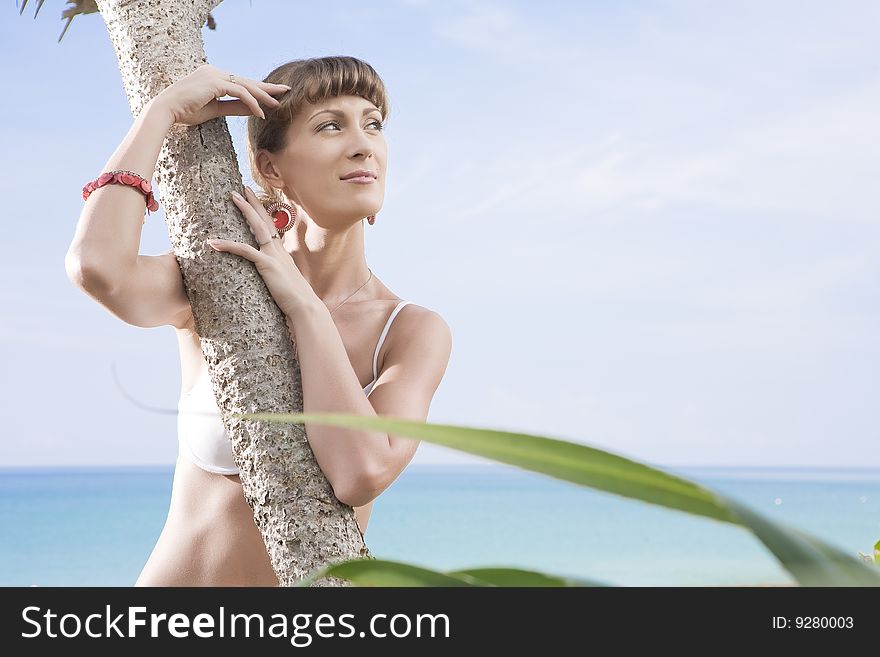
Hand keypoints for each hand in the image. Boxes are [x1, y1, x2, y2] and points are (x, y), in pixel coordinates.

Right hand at [153, 64, 290, 126]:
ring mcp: (214, 75)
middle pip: (247, 80)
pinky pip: (239, 92)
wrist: (166, 110)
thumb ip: (235, 107)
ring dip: (263, 97)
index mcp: (213, 76)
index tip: (274, 94)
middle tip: (286, 91)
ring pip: (245, 85)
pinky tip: (260, 112)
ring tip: (277, 106)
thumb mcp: (215, 110)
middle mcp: (215, 71)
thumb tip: (254, 110)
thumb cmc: (187, 111)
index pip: (241, 82)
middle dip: (267, 87)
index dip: (259, 89)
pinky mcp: (214, 82)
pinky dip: (252, 102)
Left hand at [206, 187, 318, 318]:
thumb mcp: (284, 283)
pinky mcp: (267, 264)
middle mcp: (278, 250)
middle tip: (241, 189)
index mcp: (281, 253)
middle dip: (253, 202)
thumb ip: (276, 276)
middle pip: (264, 219)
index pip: (270, 227)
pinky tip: (213, 242)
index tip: (253, 200)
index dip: (261, 212)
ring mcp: (273, 255)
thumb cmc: (295, 299)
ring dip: (244, 210)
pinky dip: (228, 245)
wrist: (305, 306)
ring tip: (232, 197)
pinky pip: (244, 251)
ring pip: (257, 226)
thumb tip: (270, 278)